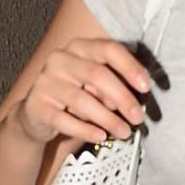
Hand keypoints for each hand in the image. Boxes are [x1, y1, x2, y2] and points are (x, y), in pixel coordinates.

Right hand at [12, 37, 154, 150]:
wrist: (37, 113)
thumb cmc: (76, 95)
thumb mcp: (96, 86)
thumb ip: (114, 87)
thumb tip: (136, 101)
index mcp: (80, 47)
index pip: (108, 49)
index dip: (129, 67)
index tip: (147, 87)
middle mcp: (60, 59)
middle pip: (97, 74)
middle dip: (122, 97)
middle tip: (138, 117)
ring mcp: (46, 82)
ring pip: (82, 100)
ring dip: (108, 119)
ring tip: (124, 132)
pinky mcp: (37, 106)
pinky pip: (65, 120)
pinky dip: (86, 130)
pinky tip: (101, 136)